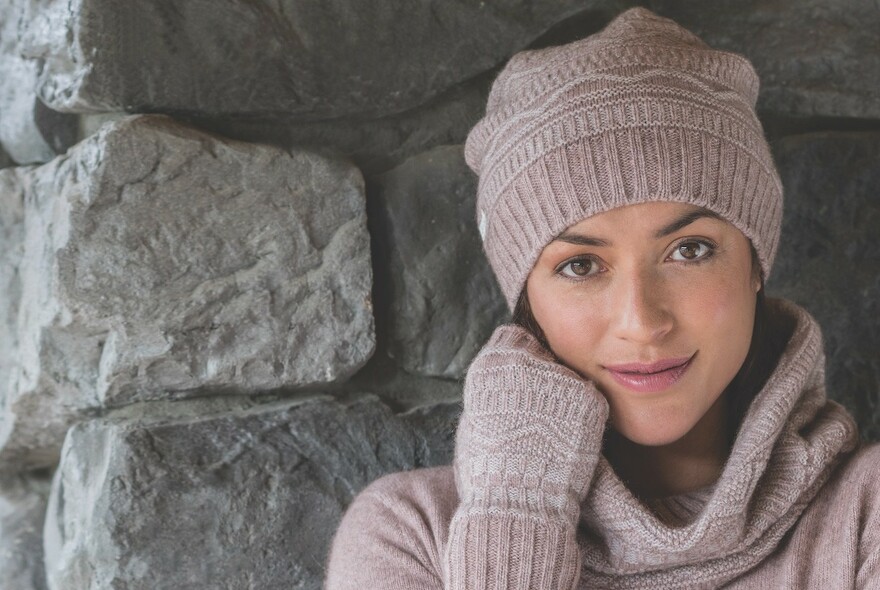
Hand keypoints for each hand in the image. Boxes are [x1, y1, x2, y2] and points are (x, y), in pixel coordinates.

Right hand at [453, 323, 608, 524]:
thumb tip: (498, 390)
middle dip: (542, 380)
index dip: (517, 360)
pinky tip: (569, 444)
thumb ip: (488, 397)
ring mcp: (561, 378)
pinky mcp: (589, 398)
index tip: (519, 382)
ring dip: (563, 401)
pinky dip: (583, 420)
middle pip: (542, 357)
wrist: (520, 503)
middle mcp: (526, 361)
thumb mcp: (472, 423)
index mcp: (491, 364)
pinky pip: (587, 403)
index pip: (511, 338)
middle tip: (537, 417)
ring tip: (552, 437)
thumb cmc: (487, 473)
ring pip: (566, 381)